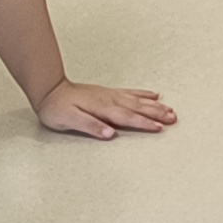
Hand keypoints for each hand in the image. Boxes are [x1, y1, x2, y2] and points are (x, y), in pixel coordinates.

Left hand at [37, 78, 177, 138]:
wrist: (49, 89)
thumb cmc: (57, 108)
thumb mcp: (69, 120)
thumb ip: (91, 126)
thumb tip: (110, 134)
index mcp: (102, 108)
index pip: (128, 117)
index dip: (144, 123)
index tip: (160, 127)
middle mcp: (109, 100)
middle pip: (138, 107)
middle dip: (157, 113)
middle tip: (174, 118)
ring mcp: (110, 95)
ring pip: (137, 100)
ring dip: (154, 105)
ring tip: (170, 109)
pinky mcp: (107, 93)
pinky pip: (130, 92)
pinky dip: (143, 94)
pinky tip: (153, 94)